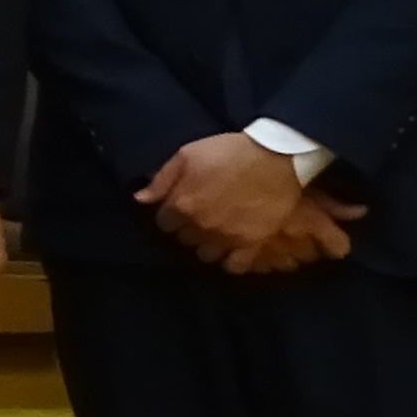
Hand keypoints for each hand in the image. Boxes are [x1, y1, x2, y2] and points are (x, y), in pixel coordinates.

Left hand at [136, 132, 356, 275]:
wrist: (276, 157)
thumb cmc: (229, 151)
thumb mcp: (187, 155)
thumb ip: (162, 179)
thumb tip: (140, 199)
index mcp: (183, 204)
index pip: (164, 222)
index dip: (171, 215)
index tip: (179, 209)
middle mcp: (201, 225)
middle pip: (184, 239)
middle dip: (188, 229)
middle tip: (200, 218)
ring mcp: (227, 237)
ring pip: (206, 254)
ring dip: (207, 245)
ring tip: (215, 234)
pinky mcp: (252, 243)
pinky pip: (235, 265)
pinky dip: (231, 262)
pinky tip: (232, 251)